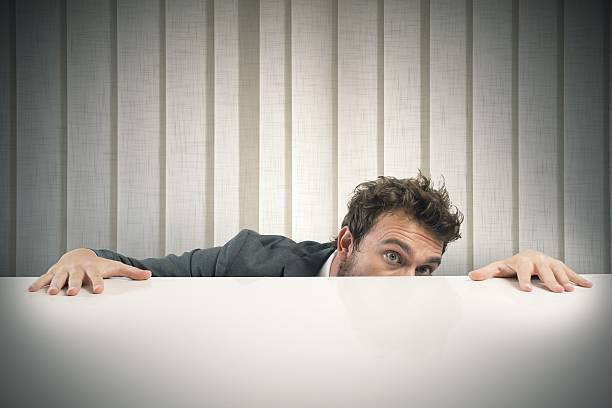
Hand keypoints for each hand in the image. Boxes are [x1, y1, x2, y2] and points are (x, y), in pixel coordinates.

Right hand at [27, 248, 151, 295]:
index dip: (98, 283)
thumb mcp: (114, 267)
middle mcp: (77, 269)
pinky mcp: (53, 272)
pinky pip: (44, 278)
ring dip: (55, 285)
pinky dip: (38, 284)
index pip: (96, 277)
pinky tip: (31, 291)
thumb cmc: (98, 264)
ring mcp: (64, 270)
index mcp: (92, 269)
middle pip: (76, 277)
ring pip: (59, 278)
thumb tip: (149, 275)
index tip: (99, 290)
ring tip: (52, 293)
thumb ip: (131, 272)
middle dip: (74, 284)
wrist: (79, 255)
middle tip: (74, 292)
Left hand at [468, 249, 592, 291]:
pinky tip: (587, 285)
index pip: (522, 269)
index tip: (527, 289)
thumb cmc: (511, 264)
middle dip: (550, 280)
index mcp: (522, 260)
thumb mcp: (498, 267)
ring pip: (558, 270)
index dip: (524, 279)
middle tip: (556, 291)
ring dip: (565, 279)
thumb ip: (486, 272)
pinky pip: (569, 271)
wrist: (527, 256)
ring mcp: (549, 261)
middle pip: (544, 270)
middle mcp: (537, 259)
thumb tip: (471, 276)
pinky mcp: (558, 265)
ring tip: (570, 290)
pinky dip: (578, 278)